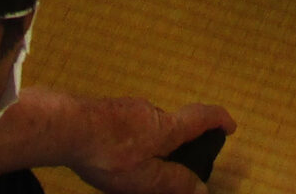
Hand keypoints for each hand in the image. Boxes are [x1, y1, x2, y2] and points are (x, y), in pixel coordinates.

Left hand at [67, 97, 236, 193]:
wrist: (65, 126)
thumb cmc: (109, 154)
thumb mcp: (146, 179)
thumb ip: (174, 183)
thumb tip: (203, 190)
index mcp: (167, 128)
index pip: (202, 117)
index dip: (219, 120)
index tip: (229, 126)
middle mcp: (151, 112)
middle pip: (172, 125)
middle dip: (177, 145)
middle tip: (171, 169)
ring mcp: (127, 108)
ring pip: (147, 128)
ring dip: (149, 146)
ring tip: (135, 171)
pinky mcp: (106, 111)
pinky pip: (127, 127)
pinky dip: (129, 143)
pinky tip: (113, 160)